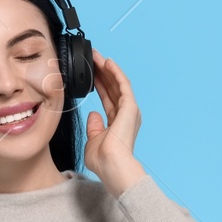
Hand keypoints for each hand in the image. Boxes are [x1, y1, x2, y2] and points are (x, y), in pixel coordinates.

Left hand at [84, 53, 145, 197]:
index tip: (91, 73)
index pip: (108, 98)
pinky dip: (115, 73)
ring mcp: (129, 110)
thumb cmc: (103, 160)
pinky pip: (123, 85)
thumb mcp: (93, 140)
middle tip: (92, 59)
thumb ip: (94, 127)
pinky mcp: (130, 107)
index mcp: (118, 123)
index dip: (100, 84)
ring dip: (107, 69)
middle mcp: (126, 115)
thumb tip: (93, 114)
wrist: (112, 165)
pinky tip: (107, 63)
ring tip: (97, 56)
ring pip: (118, 83)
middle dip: (102, 73)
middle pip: (113, 88)